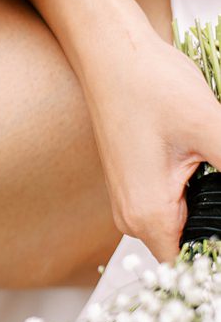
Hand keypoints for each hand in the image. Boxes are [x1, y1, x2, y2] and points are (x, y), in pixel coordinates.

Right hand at [79, 30, 220, 262]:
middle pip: (191, 248)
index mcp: (147, 215)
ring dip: (211, 212)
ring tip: (213, 164)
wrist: (112, 56)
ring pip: (183, 228)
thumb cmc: (150, 86)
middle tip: (220, 173)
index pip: (194, 266)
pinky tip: (209, 168)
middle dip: (218, 229)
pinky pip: (172, 209)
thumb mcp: (212, 131)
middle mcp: (132, 217)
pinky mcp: (135, 185)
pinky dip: (200, 197)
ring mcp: (131, 202)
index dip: (217, 256)